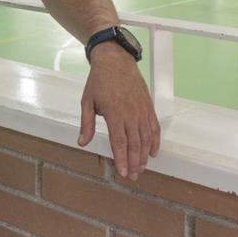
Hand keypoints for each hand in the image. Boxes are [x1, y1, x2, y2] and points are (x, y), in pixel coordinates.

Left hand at [78, 43, 160, 179]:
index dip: (122, 159)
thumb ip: (87, 124)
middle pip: (135, 144)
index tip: (123, 172)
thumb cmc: (99, 81)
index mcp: (114, 113)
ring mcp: (142, 110)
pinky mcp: (148, 106)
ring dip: (145, 155)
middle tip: (132, 176)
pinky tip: (153, 152)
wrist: (115, 61)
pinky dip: (155, 141)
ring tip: (142, 168)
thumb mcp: (87, 101)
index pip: (119, 142)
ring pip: (146, 138)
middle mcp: (130, 114)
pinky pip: (154, 127)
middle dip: (134, 162)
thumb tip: (82, 142)